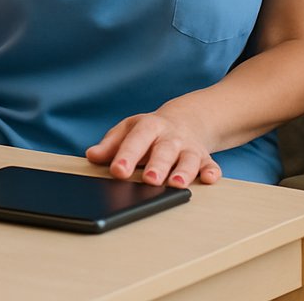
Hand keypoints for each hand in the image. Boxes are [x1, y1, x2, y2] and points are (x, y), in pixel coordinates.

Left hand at [86, 110, 221, 187]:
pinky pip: (211, 165)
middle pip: (164, 150)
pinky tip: (210, 179)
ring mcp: (189, 147)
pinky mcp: (205, 158)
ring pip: (188, 159)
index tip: (117, 171)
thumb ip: (110, 145)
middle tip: (149, 180)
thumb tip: (92, 156)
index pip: (136, 140)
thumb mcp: (128, 130)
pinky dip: (212, 172)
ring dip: (183, 171)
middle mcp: (170, 137)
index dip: (126, 155)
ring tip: (175, 184)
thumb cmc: (150, 131)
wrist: (185, 119)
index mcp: (148, 127)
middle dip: (157, 165)